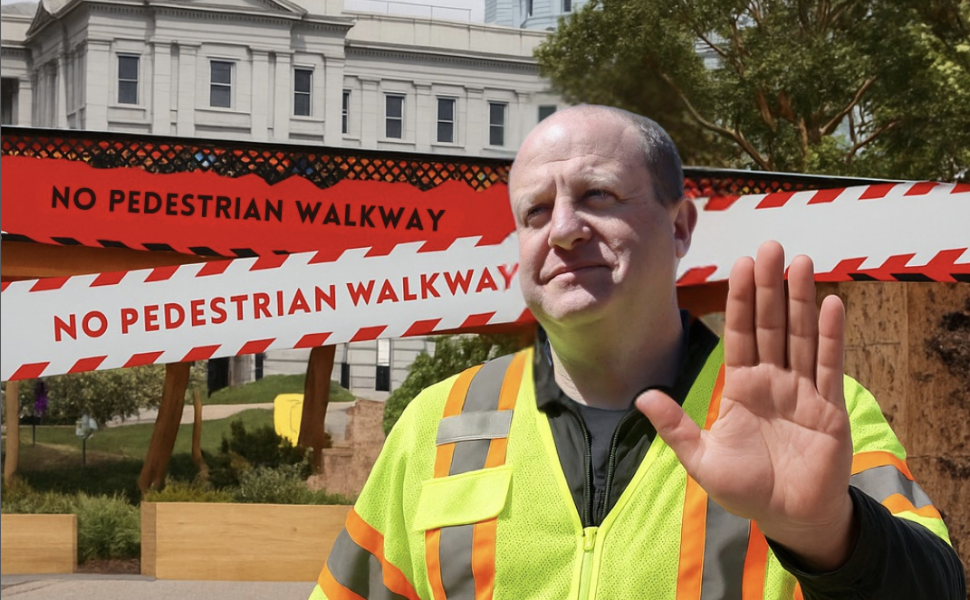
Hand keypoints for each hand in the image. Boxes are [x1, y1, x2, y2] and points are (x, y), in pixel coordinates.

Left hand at [636, 240, 856, 570]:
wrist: (790, 518)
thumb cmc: (746, 490)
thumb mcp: (701, 460)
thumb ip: (675, 427)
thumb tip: (641, 397)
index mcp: (742, 387)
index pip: (740, 334)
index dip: (740, 300)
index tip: (739, 264)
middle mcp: (773, 381)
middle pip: (772, 325)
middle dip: (769, 287)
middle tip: (769, 246)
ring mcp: (802, 391)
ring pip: (801, 336)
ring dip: (801, 299)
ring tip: (799, 262)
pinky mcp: (829, 408)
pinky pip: (830, 366)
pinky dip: (831, 336)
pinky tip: (832, 304)